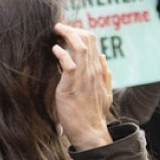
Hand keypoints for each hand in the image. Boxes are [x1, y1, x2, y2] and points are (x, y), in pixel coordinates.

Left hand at [52, 23, 113, 150]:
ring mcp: (84, 78)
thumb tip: (103, 57)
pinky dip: (62, 54)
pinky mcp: (72, 86)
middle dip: (73, 30)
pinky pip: (69, 64)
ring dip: (68, 36)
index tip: (68, 30)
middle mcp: (93, 71)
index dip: (81, 33)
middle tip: (59, 26)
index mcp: (99, 71)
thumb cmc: (93, 114)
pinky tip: (55, 49)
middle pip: (88, 41)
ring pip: (80, 48)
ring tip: (57, 31)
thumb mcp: (104, 92)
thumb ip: (105, 74)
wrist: (89, 132)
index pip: (93, 44)